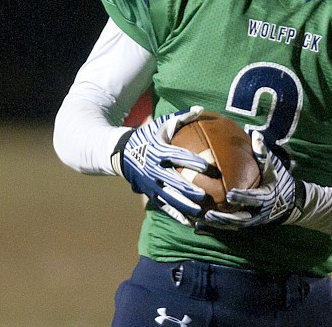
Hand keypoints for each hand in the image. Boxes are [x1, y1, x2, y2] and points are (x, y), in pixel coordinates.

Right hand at [112, 105, 208, 223]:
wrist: (121, 153)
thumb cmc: (147, 137)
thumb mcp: (160, 125)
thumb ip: (180, 118)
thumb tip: (199, 109)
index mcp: (159, 152)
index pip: (178, 157)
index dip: (194, 162)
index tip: (210, 168)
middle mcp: (154, 169)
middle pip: (173, 182)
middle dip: (188, 190)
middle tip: (205, 196)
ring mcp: (150, 184)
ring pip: (168, 198)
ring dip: (184, 207)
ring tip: (201, 213)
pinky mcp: (149, 194)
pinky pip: (164, 207)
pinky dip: (177, 215)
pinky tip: (191, 223)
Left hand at [195, 131, 304, 231]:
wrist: (291, 202)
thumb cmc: (279, 180)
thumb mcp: (274, 167)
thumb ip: (263, 153)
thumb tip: (255, 134)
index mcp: (266, 197)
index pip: (254, 198)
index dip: (242, 197)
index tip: (230, 195)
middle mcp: (259, 212)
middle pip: (241, 218)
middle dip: (226, 218)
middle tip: (209, 214)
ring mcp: (253, 220)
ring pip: (233, 226)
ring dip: (218, 225)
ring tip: (201, 220)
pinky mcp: (246, 225)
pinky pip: (229, 228)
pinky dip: (215, 228)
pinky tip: (198, 227)